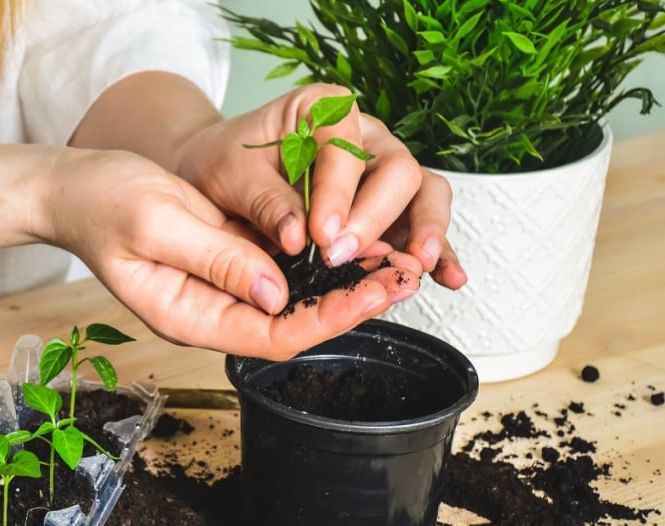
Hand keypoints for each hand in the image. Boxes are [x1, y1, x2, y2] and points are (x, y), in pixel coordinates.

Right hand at [43, 148, 423, 360]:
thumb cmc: (103, 204)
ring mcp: (223, 285)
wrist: (75, 187)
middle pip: (293, 324)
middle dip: (351, 304)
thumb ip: (217, 260)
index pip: (274, 336)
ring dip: (344, 280)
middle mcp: (213, 310)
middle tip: (402, 277)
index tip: (372, 294)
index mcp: (190, 317)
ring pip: (295, 297)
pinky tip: (355, 236)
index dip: (328, 320)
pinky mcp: (230, 258)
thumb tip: (277, 291)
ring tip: (394, 258)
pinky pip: (284, 266)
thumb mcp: (158, 225)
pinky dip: (321, 255)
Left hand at [173, 83, 466, 289]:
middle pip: (397, 169)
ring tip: (417, 265)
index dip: (338, 194)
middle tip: (345, 255)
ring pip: (423, 192)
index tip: (320, 234)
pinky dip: (436, 250)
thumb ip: (266, 201)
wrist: (216, 174)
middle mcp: (363, 135)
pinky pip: (419, 223)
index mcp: (324, 110)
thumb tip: (297, 236)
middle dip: (376, 218)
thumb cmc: (224, 164)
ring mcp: (380, 171)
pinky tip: (447, 275)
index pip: (346, 150)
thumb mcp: (230, 175)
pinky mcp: (386, 207)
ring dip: (425, 231)